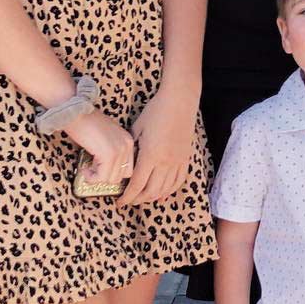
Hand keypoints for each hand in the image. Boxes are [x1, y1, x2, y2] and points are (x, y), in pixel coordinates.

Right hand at [63, 109, 134, 190]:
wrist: (75, 112)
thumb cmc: (84, 123)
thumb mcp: (105, 137)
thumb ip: (110, 152)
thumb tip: (107, 173)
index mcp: (127, 140)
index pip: (127, 168)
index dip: (112, 173)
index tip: (99, 171)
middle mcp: (127, 145)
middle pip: (120, 175)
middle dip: (104, 176)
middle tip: (91, 169)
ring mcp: (119, 149)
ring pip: (111, 178)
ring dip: (97, 178)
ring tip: (87, 168)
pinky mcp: (109, 154)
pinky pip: (102, 177)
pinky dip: (91, 177)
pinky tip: (84, 169)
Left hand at [117, 86, 196, 207]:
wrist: (180, 101)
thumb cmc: (155, 111)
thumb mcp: (137, 129)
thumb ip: (131, 149)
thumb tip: (123, 164)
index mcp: (151, 155)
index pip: (137, 184)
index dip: (127, 197)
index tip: (119, 202)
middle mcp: (165, 162)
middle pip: (151, 191)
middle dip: (138, 200)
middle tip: (129, 201)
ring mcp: (178, 161)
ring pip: (165, 189)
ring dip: (153, 197)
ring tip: (143, 199)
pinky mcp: (186, 158)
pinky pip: (179, 180)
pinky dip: (170, 190)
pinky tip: (163, 194)